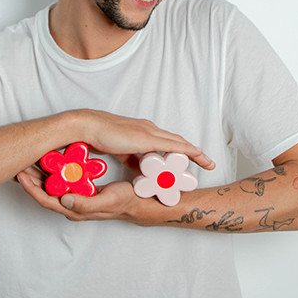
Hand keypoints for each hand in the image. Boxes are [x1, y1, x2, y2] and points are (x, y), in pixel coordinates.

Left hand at [16, 167, 161, 224]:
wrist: (139, 202)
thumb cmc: (125, 202)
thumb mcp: (108, 201)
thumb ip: (86, 203)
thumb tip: (65, 200)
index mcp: (74, 210)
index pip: (46, 200)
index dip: (31, 188)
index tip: (21, 174)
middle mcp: (71, 205)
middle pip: (44, 193)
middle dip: (30, 178)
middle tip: (19, 162)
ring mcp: (75, 197)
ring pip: (51, 186)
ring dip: (39, 173)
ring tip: (28, 159)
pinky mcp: (80, 189)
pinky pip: (61, 181)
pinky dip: (52, 171)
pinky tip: (49, 160)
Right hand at [78, 110, 214, 170]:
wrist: (89, 126)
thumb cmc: (101, 136)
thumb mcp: (121, 152)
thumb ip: (134, 160)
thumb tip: (143, 171)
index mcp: (144, 131)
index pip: (169, 141)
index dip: (183, 150)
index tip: (194, 159)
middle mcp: (150, 129)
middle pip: (178, 141)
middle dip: (195, 153)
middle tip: (208, 163)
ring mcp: (149, 132)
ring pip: (179, 142)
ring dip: (194, 153)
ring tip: (207, 163)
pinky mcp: (146, 138)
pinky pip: (172, 145)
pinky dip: (186, 150)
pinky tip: (196, 155)